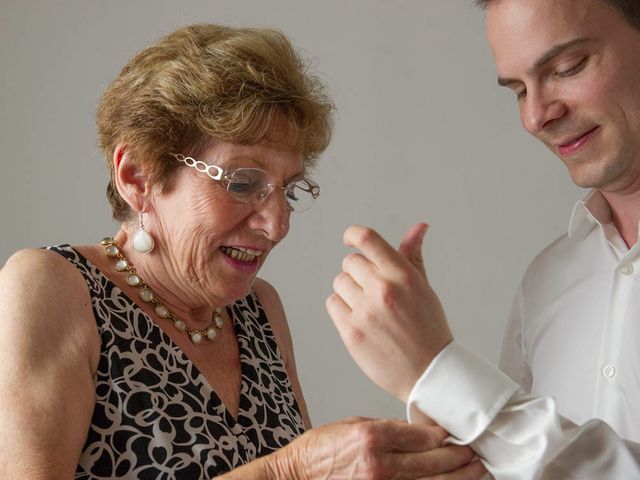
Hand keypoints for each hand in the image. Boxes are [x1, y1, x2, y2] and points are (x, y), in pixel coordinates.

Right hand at [275, 417, 485, 478]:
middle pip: (433, 463)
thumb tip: (420, 432)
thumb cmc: (320, 451)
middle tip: (475, 454)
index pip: (422, 436)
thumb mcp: (354, 424)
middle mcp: (379, 465)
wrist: (297, 477)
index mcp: (372, 437)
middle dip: (459, 458)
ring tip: (475, 472)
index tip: (455, 434)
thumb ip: (389, 428)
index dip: (444, 435)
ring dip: (457, 478)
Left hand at [326, 224, 452, 402]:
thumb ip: (413, 255)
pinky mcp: (351, 332)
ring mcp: (365, 312)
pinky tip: (360, 319)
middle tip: (373, 291)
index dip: (352, 234)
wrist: (429, 372)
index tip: (350, 239)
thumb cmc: (428, 327)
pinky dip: (342, 309)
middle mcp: (383, 290)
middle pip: (350, 262)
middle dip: (358, 273)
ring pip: (339, 282)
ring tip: (369, 308)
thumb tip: (419, 226)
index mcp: (402, 275)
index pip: (367, 238)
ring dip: (349, 291)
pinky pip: (332, 304)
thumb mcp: (424, 287)